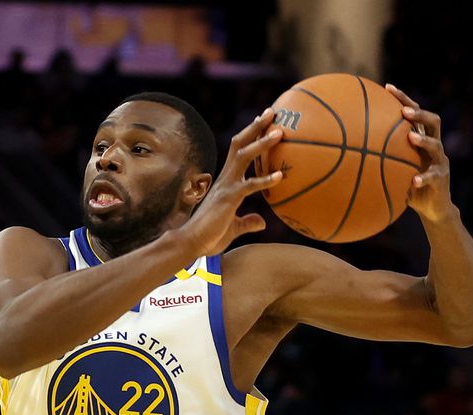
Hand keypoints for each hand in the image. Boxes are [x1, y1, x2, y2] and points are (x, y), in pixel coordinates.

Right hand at [183, 107, 282, 255]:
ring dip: (261, 143)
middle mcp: (225, 179)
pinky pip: (248, 186)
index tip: (264, 121)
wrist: (191, 244)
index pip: (238, 151)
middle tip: (272, 112)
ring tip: (280, 132)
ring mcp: (226, 187)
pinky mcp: (228, 199)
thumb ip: (248, 222)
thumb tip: (263, 222)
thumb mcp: (234, 228)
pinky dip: (265, 180)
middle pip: (240, 144)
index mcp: (226, 182)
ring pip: (243, 157)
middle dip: (256, 127)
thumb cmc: (210, 237)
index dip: (251, 135)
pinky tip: (281, 176)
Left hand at [385, 84, 454, 222]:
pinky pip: (433, 176)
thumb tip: (341, 153)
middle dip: (419, 113)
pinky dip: (424, 177)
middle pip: (433, 121)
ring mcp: (439, 161)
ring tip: (411, 137)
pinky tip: (414, 181)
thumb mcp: (391, 170)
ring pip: (436, 145)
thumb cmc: (407, 186)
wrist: (432, 207)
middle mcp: (433, 147)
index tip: (388, 87)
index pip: (415, 114)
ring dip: (423, 140)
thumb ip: (375, 160)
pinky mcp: (442, 178)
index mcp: (421, 140)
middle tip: (405, 111)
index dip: (404, 99)